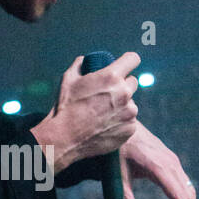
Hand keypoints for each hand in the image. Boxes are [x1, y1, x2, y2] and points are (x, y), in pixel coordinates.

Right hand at [31, 51, 140, 174]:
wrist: (65, 139)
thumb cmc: (66, 107)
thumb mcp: (68, 79)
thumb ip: (79, 65)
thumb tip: (84, 60)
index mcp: (111, 77)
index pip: (133, 59)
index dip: (128, 61)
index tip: (125, 66)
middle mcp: (124, 93)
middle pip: (133, 82)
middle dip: (122, 85)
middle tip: (108, 94)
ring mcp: (129, 112)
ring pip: (131, 103)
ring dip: (122, 105)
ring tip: (103, 113)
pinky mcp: (130, 129)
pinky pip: (129, 121)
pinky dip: (121, 122)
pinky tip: (106, 126)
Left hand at [119, 122, 198, 198]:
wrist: (125, 124)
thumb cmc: (119, 148)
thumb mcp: (118, 172)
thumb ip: (124, 195)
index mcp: (158, 166)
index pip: (177, 195)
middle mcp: (170, 164)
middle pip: (187, 195)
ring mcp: (173, 162)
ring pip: (188, 189)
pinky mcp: (172, 162)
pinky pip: (184, 182)